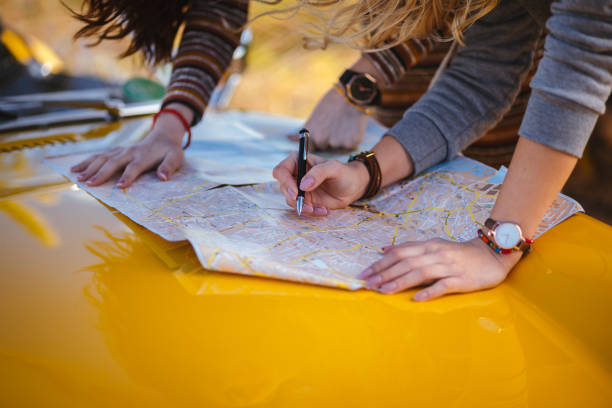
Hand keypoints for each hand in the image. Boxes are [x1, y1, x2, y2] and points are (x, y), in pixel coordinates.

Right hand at [70, 105, 190, 187]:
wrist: (162, 137)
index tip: (120, 187)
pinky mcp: (115, 151)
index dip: (128, 176)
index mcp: (144, 156)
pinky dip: (86, 161)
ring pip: (102, 158)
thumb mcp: (175, 158)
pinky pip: (98, 155)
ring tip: (78, 178)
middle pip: (113, 162)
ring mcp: (120, 150)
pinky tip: (74, 169)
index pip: (135, 167)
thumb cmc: (170, 151)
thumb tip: (163, 177)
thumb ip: (169, 167)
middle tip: (89, 184)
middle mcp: (130, 152)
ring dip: (89, 167)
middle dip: (101, 173)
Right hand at [272, 152, 369, 215]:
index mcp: (298, 161)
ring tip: (321, 208)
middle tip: (309, 206)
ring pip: (291, 200)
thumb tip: (303, 185)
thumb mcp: (334, 168)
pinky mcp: (305, 200)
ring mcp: (299, 188)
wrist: (353, 187)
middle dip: (295, 199)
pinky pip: (301, 208)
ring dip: (304, 207)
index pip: (281, 170)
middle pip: (283, 188)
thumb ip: (319, 173)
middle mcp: (295, 174)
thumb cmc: (344, 173)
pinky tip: (324, 210)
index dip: (285, 182)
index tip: (296, 192)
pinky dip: (311, 212)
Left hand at [289, 87, 367, 150]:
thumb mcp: (315, 115)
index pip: (311, 147)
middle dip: (330, 139)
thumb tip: (288, 137)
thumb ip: (305, 130)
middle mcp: (321, 140)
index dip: (318, 140)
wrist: (351, 94)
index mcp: (310, 133)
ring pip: (338, 146)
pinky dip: (352, 138)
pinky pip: (350, 145)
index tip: (324, 131)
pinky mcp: (350, 144)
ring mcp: (335, 143)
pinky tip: (352, 126)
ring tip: (344, 123)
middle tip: (336, 124)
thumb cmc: (332, 102)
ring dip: (341, 139)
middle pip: (325, 147)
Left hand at [358, 237, 522, 300]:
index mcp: (428, 246)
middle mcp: (436, 254)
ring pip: (420, 273)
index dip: (380, 263)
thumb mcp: (433, 246)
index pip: (399, 253)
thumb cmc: (459, 253)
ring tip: (384, 290)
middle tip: (367, 284)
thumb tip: (385, 250)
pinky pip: (443, 286)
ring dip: (400, 282)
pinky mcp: (461, 280)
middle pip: (406, 263)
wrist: (491, 255)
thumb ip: (410, 248)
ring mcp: (448, 267)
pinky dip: (429, 292)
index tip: (364, 273)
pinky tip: (416, 298)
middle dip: (384, 273)